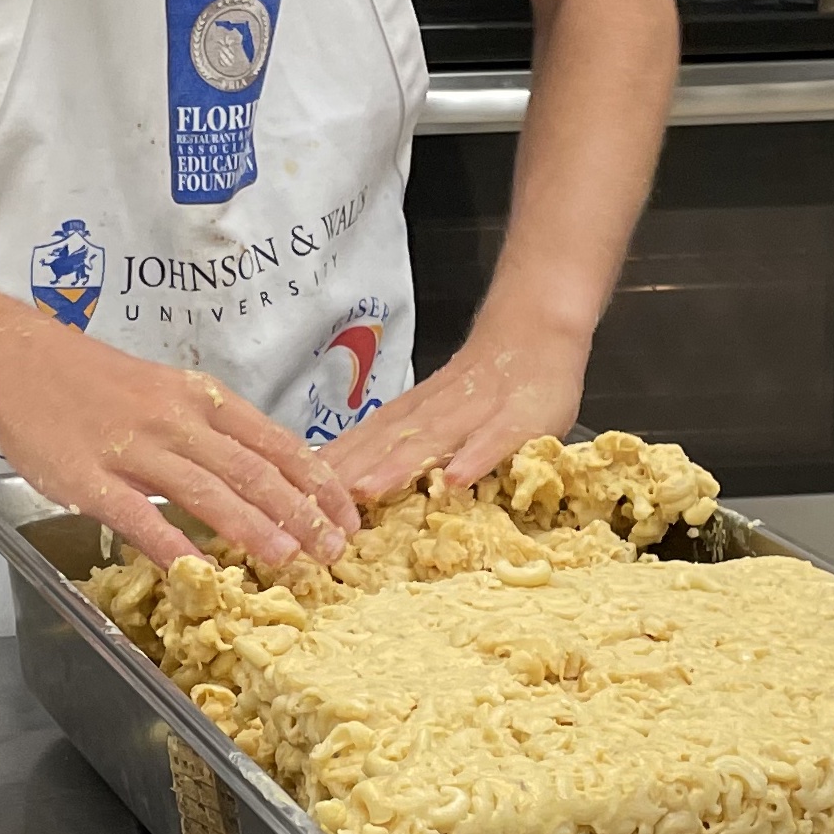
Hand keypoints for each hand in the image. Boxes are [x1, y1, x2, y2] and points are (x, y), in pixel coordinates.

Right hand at [0, 325, 357, 572]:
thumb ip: (217, 432)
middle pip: (253, 471)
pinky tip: (199, 571)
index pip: (278, 444)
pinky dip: (172, 545)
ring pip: (207, 492)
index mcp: (204, 399)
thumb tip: (270, 478)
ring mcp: (135, 452)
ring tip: (291, 560)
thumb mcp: (172, 392)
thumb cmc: (100, 382)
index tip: (348, 517)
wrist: (22, 362)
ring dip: (254, 528)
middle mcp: (178, 422)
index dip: (318, 484)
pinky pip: (140, 517)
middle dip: (301, 514)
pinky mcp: (92, 482)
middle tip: (333, 551)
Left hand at [325, 315, 590, 504]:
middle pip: (386, 442)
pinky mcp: (518, 419)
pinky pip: (494, 440)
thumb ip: (403, 441)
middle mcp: (436, 411)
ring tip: (367, 490)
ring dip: (397, 465)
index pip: (364, 439)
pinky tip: (454, 480)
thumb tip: (353, 483)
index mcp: (414, 413)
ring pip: (431, 439)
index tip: (297, 493)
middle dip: (351, 471)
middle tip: (318, 502)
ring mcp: (476, 413)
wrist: (537, 332)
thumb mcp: (437, 409)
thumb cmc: (485, 382)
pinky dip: (474, 458)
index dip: (331, 466)